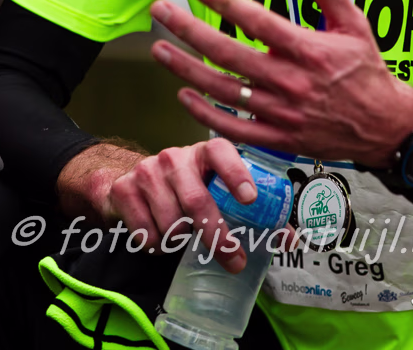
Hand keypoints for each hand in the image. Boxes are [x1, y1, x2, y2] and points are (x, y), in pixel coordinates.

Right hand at [56, 139, 258, 272]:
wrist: (131, 181)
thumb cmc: (188, 187)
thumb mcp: (216, 189)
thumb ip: (253, 212)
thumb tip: (288, 241)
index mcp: (205, 152)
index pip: (221, 152)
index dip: (236, 173)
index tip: (250, 199)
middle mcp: (175, 157)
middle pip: (197, 200)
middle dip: (217, 235)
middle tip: (235, 260)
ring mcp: (147, 171)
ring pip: (172, 222)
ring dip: (182, 241)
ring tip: (184, 236)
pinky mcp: (124, 190)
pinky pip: (145, 233)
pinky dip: (157, 245)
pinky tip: (159, 236)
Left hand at [151, 0, 412, 168]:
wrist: (385, 127)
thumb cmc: (367, 70)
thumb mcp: (354, 24)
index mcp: (308, 49)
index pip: (256, 20)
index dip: (223, 1)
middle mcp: (290, 81)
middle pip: (227, 53)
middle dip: (188, 30)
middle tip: (160, 11)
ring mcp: (280, 112)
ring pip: (222, 90)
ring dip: (185, 69)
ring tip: (158, 50)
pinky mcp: (278, 139)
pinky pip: (233, 128)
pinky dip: (205, 113)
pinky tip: (183, 95)